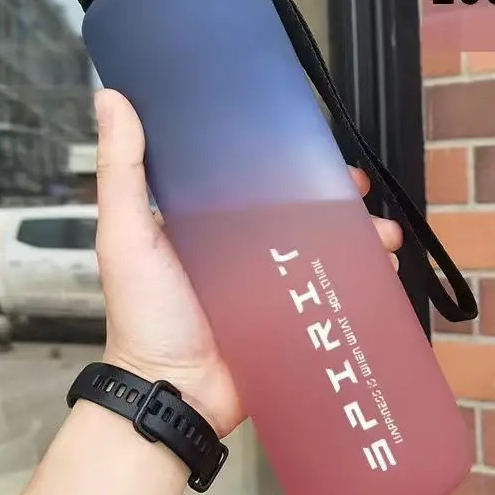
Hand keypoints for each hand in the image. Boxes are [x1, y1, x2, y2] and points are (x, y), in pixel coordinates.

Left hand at [93, 89, 402, 436]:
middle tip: (356, 188)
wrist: (174, 395)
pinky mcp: (291, 315)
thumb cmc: (145, 315)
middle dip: (333, 195)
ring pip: (323, 247)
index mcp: (206, 221)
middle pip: (297, 209)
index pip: (251, 175)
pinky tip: (381, 270)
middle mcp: (241, 247)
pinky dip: (360, 278)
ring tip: (381, 234)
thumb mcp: (126, 235)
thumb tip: (113, 99)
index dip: (283, 155)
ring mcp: (270, 283)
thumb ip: (122, 170)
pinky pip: (331, 290)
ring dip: (357, 235)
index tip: (311, 142)